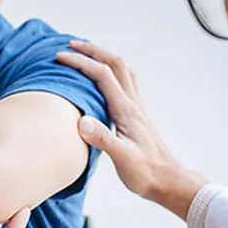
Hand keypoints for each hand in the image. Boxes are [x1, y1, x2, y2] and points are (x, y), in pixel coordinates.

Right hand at [57, 41, 207, 219]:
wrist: (168, 181)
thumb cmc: (146, 173)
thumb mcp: (122, 158)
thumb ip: (102, 138)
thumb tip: (81, 121)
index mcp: (126, 110)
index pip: (102, 75)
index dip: (80, 62)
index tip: (60, 57)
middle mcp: (132, 104)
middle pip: (115, 64)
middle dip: (92, 51)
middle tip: (70, 46)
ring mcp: (136, 109)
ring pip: (121, 71)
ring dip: (103, 58)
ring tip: (86, 55)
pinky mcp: (135, 117)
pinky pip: (124, 85)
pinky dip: (111, 74)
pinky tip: (103, 82)